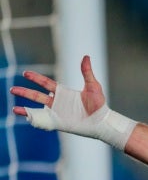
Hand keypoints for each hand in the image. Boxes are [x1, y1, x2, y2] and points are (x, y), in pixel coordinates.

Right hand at [9, 55, 134, 148]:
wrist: (102, 122)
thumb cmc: (99, 105)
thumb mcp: (93, 87)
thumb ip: (87, 73)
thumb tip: (86, 56)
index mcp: (63, 93)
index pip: (46, 84)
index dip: (36, 79)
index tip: (26, 73)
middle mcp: (58, 103)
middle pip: (37, 96)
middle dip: (24, 92)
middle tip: (12, 90)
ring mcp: (57, 113)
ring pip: (37, 109)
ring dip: (25, 109)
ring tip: (13, 108)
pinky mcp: (59, 123)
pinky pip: (44, 122)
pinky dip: (34, 120)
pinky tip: (26, 119)